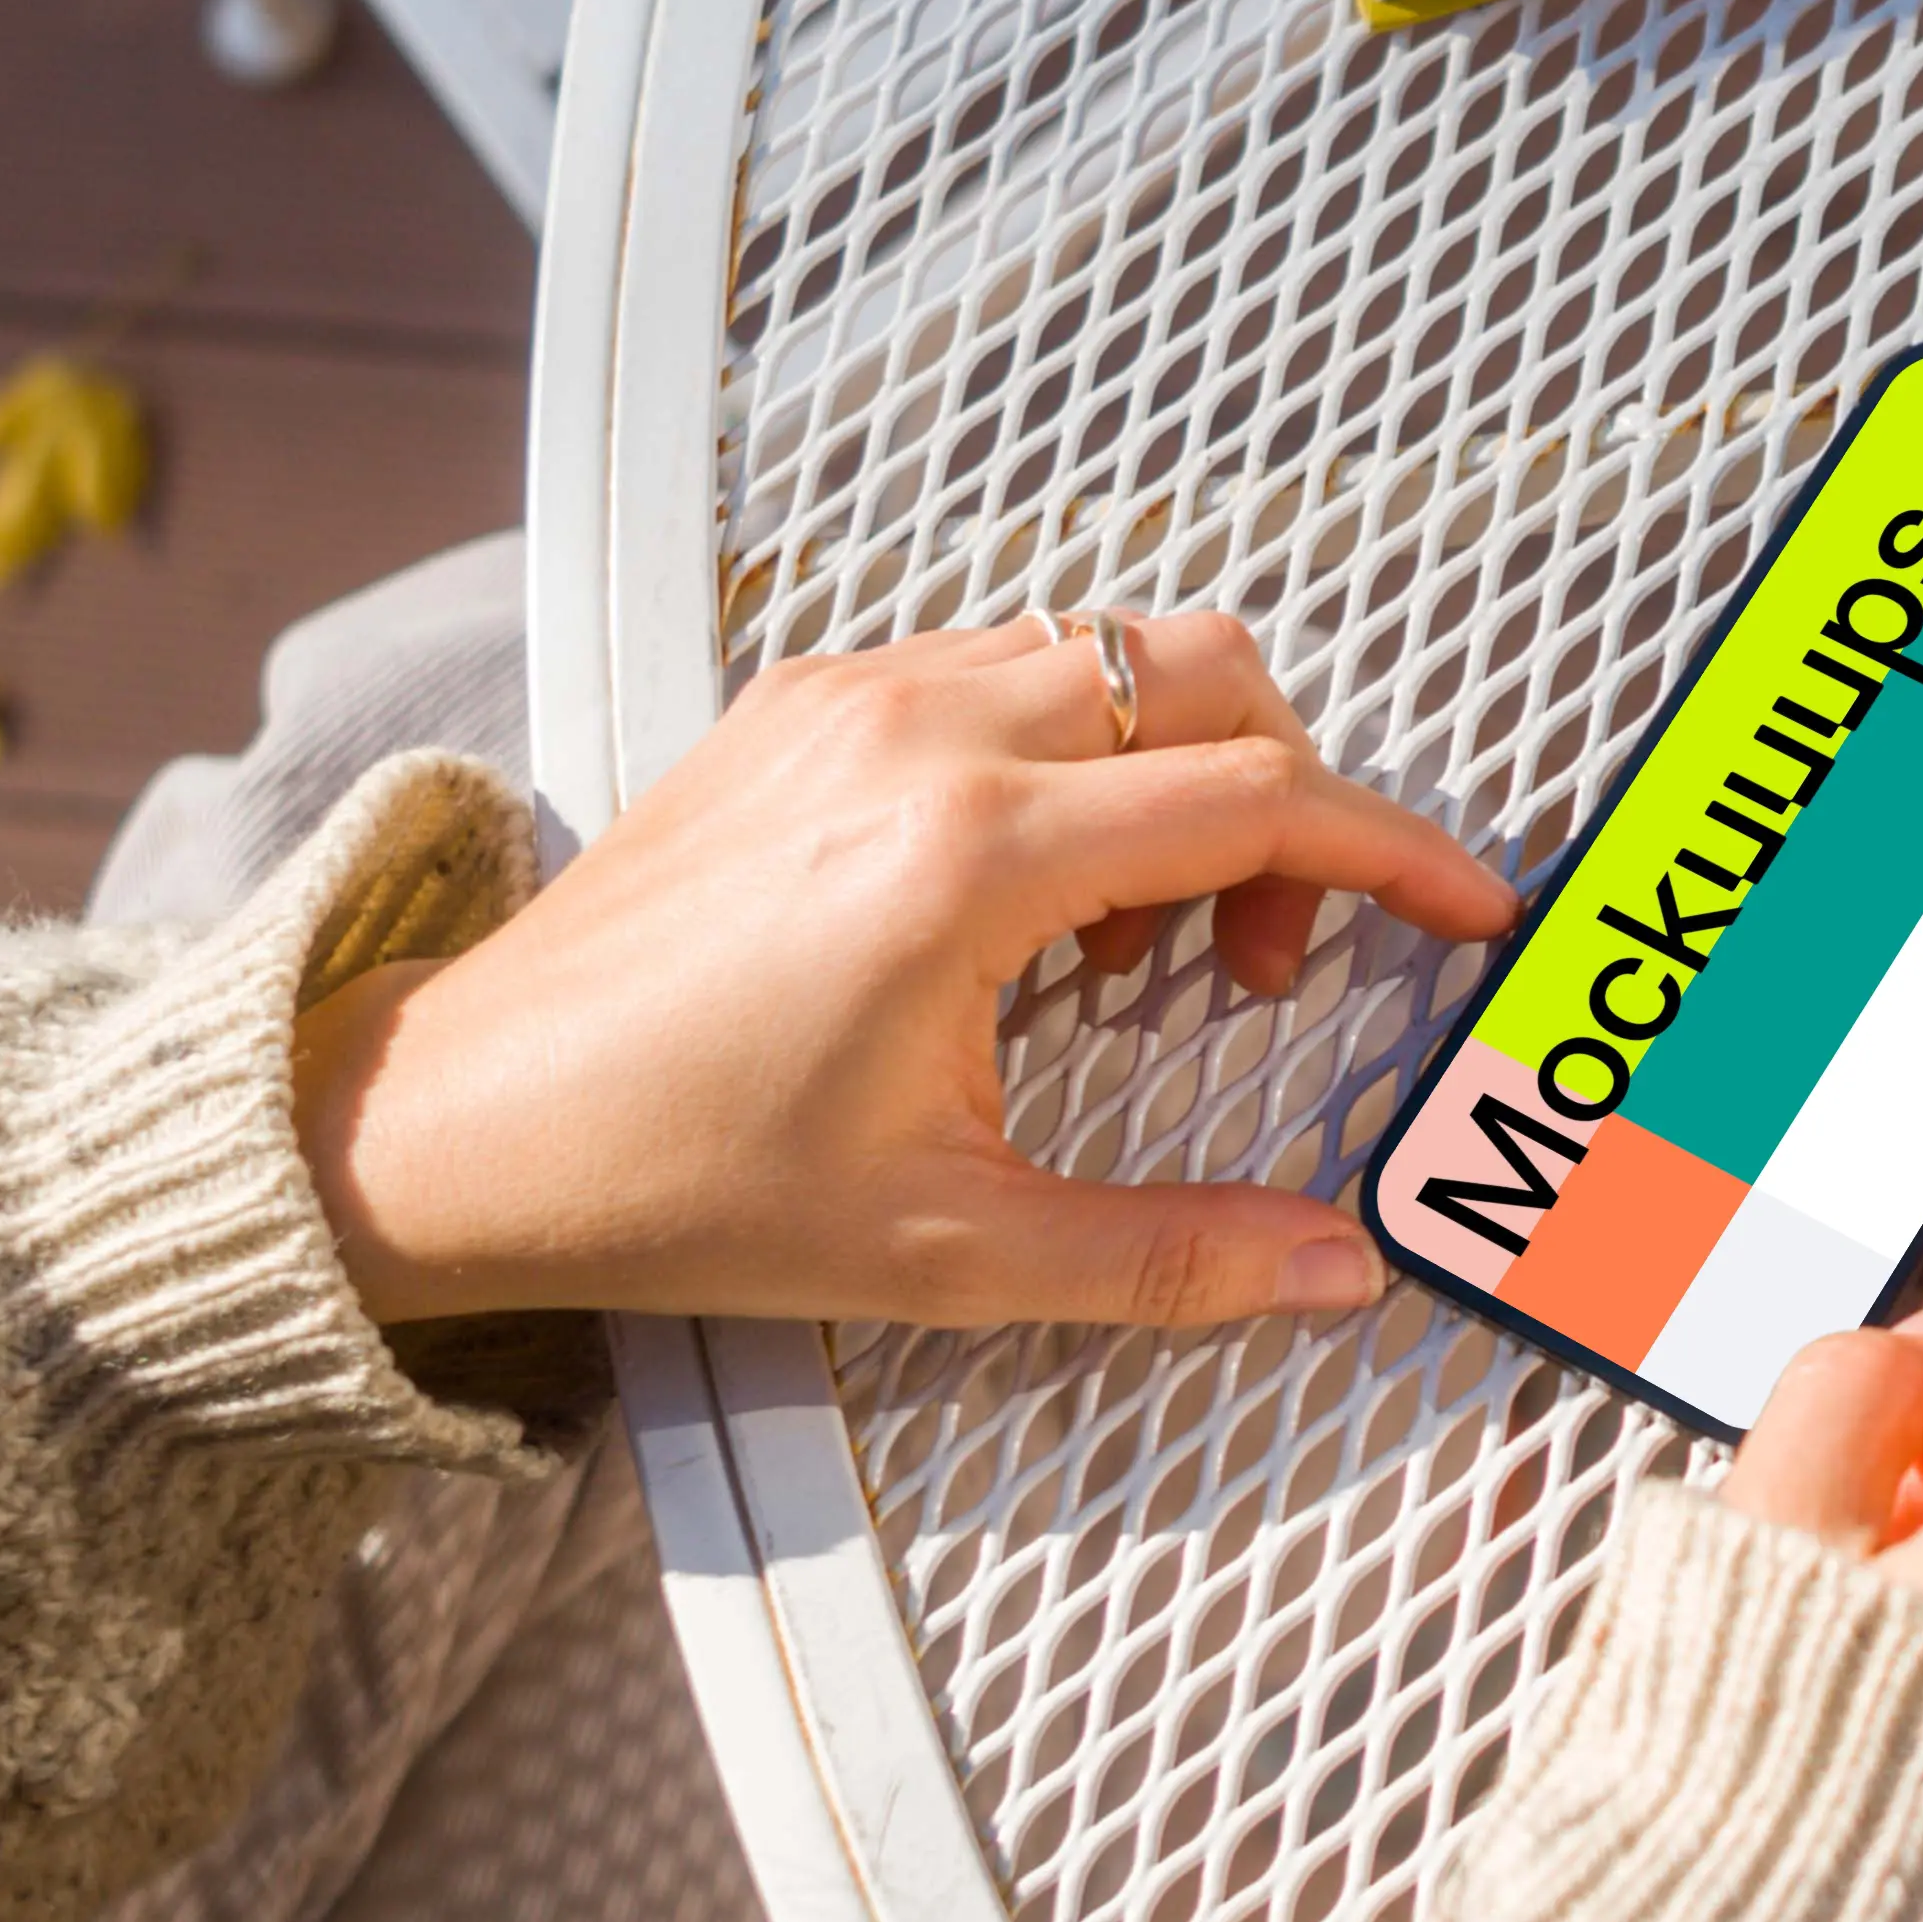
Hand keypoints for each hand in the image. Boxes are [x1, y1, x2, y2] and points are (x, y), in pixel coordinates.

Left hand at [295, 619, 1517, 1330]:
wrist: (457, 1121)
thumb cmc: (669, 1177)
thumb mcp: (944, 1251)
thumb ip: (1167, 1257)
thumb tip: (1332, 1270)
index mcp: (968, 859)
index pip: (1259, 796)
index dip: (1398, 849)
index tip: (1465, 903)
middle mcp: (917, 736)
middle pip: (1206, 676)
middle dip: (1292, 799)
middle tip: (1262, 959)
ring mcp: (850, 697)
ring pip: (1108, 651)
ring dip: (1181, 767)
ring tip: (1143, 939)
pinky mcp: (798, 700)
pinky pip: (1003, 664)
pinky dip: (1077, 749)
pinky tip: (1037, 893)